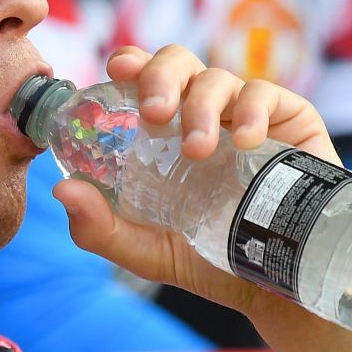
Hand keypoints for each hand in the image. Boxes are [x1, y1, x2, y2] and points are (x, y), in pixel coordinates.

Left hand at [53, 44, 336, 321]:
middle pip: (179, 64)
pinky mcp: (290, 121)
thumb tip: (61, 191)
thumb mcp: (148, 250)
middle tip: (153, 113)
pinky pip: (267, 95)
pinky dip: (252, 110)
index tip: (118, 70)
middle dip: (161, 76)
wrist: (278, 288)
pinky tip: (246, 140)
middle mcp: (204, 114)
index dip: (130, 64)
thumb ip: (101, 228)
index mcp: (166, 132)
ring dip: (201, 107)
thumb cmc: (212, 260)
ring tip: (198, 150)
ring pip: (218, 78)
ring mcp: (247, 115)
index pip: (143, 79)